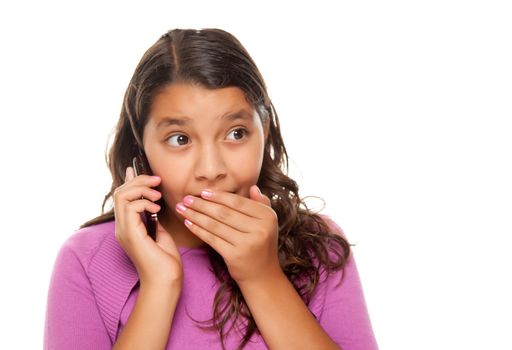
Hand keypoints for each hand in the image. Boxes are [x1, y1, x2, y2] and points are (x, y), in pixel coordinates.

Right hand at [113, 167, 182, 287]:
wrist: (166, 281)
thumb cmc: (165, 261)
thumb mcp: (161, 232)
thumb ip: (154, 217)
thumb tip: (153, 202)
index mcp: (128, 226)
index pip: (122, 197)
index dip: (131, 180)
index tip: (146, 172)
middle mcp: (121, 227)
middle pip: (119, 192)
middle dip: (138, 181)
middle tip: (157, 181)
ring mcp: (124, 231)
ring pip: (121, 196)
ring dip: (141, 189)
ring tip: (157, 195)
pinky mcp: (130, 234)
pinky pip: (130, 207)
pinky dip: (144, 202)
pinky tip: (156, 208)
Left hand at [176, 185, 281, 285]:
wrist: (263, 276)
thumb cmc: (262, 246)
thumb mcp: (268, 224)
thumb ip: (261, 204)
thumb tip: (253, 187)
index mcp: (268, 216)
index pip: (238, 202)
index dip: (219, 196)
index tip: (203, 192)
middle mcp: (260, 229)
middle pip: (225, 212)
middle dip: (202, 204)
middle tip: (187, 198)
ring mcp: (247, 243)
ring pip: (215, 224)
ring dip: (196, 215)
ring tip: (182, 208)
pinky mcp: (235, 255)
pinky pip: (212, 238)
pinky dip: (198, 229)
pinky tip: (188, 223)